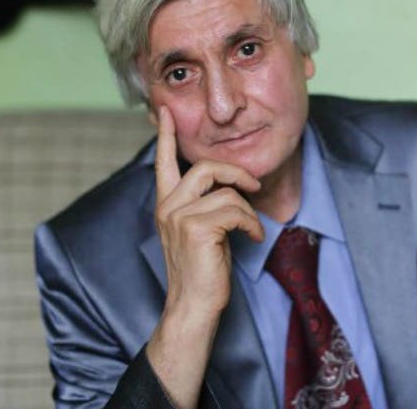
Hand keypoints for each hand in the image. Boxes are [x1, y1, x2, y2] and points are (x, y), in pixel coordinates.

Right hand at [154, 105, 263, 316]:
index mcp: (166, 204)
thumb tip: (229, 185)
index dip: (165, 135)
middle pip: (204, 166)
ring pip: (226, 191)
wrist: (194, 306)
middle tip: (254, 184)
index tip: (165, 111)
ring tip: (250, 230)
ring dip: (248, 210)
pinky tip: (251, 238)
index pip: (162, 162)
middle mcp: (167, 206)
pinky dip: (251, 224)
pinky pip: (236, 210)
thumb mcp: (199, 230)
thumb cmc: (203, 269)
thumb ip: (204, 204)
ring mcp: (179, 217)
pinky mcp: (196, 228)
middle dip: (235, 172)